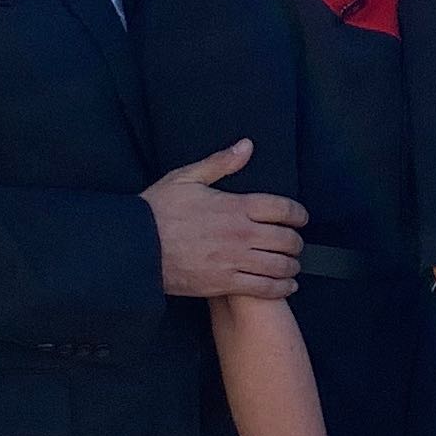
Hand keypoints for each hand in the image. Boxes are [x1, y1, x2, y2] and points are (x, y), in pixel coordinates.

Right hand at [148, 141, 305, 298]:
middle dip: (296, 242)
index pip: (283, 208)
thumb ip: (220, 163)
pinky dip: (281, 288)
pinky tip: (286, 286)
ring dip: (292, 266)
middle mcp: (240, 234)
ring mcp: (234, 261)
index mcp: (235, 206)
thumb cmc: (157, 210)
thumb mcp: (186, 178)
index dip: (299, 214)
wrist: (134, 247)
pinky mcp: (224, 284)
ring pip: (280, 266)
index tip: (301, 218)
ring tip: (292, 265)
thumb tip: (246, 146)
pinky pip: (264, 289)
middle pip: (287, 239)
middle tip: (295, 243)